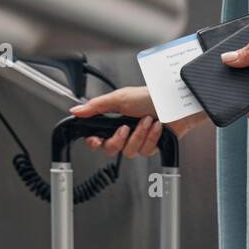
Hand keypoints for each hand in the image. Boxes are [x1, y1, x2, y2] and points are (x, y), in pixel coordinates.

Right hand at [69, 86, 207, 156]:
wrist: (173, 103)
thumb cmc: (148, 96)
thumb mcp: (119, 98)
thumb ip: (96, 106)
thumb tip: (75, 110)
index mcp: (113, 120)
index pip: (97, 138)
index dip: (94, 142)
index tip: (95, 140)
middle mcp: (124, 132)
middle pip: (111, 150)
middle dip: (118, 140)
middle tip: (125, 129)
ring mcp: (138, 141)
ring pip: (130, 152)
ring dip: (139, 135)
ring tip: (146, 120)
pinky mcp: (151, 147)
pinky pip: (145, 151)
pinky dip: (151, 137)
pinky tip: (156, 126)